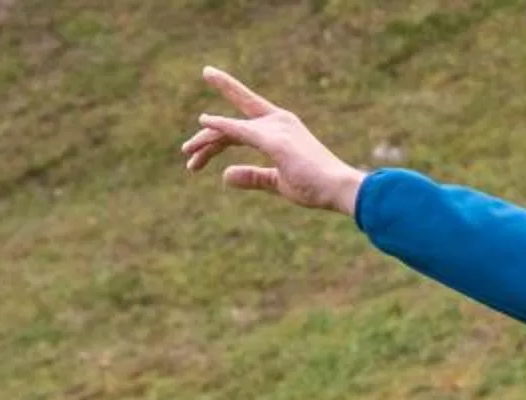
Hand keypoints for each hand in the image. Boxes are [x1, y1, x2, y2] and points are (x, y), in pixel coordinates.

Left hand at [180, 68, 367, 215]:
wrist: (339, 189)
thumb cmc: (315, 187)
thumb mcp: (278, 182)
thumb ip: (253, 177)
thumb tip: (226, 176)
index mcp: (280, 129)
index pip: (245, 114)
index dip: (225, 102)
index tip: (206, 84)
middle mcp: (277, 122)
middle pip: (232, 125)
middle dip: (207, 137)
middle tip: (185, 152)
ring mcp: (276, 128)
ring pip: (230, 130)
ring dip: (207, 141)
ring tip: (187, 154)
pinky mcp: (274, 140)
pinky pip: (240, 131)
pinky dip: (222, 127)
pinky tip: (204, 124)